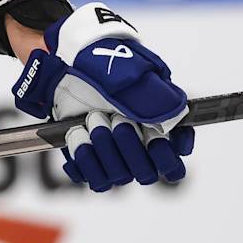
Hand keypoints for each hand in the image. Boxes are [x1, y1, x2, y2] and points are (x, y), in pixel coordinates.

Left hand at [11, 2, 195, 191]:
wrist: (66, 64)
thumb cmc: (104, 64)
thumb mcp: (135, 72)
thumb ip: (158, 96)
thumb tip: (176, 118)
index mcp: (159, 129)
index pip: (174, 165)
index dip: (165, 155)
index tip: (153, 136)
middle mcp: (139, 147)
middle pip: (147, 174)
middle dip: (130, 146)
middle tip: (115, 119)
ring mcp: (115, 156)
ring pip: (120, 177)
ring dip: (105, 149)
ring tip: (91, 119)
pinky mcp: (91, 161)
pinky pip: (94, 179)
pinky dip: (85, 158)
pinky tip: (78, 134)